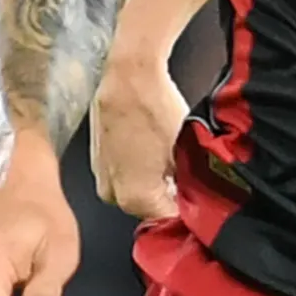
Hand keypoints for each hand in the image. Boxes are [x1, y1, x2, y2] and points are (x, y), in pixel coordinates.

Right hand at [90, 55, 185, 220]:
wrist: (127, 74)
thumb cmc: (154, 106)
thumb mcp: (183, 152)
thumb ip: (186, 186)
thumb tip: (191, 199)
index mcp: (134, 198)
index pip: (168, 221)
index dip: (187, 211)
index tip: (198, 201)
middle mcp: (111, 193)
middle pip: (148, 210)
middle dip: (168, 197)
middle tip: (187, 177)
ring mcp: (101, 176)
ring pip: (135, 192)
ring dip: (153, 183)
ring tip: (170, 159)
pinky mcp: (97, 160)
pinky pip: (123, 174)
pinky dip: (138, 168)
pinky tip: (152, 149)